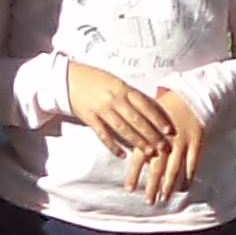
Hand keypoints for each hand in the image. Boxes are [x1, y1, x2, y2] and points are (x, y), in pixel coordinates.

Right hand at [63, 63, 197, 203]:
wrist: (67, 79)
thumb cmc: (94, 79)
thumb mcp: (115, 82)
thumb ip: (131, 95)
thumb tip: (151, 107)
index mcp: (122, 88)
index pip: (144, 105)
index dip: (158, 119)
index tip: (168, 131)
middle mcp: (113, 99)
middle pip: (136, 120)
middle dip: (151, 135)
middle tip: (163, 147)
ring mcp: (101, 109)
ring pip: (122, 129)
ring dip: (136, 142)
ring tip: (148, 153)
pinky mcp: (89, 118)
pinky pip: (103, 135)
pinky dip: (113, 146)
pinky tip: (122, 155)